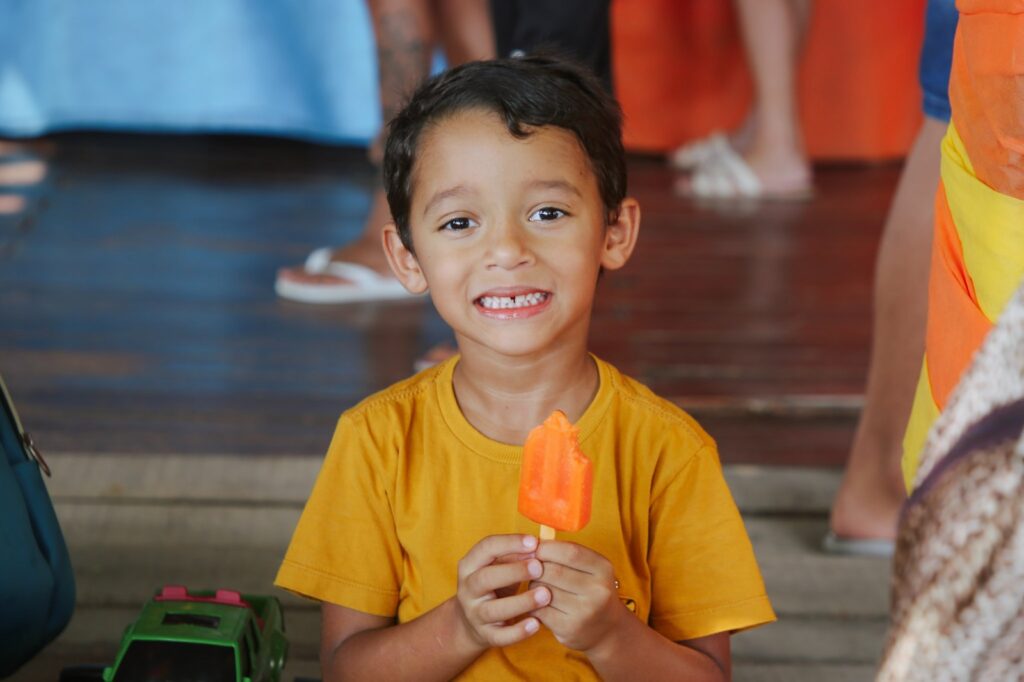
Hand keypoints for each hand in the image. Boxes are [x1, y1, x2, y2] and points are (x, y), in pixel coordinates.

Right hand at [454, 534, 551, 649]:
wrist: (472, 621)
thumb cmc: (494, 584)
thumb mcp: (498, 565)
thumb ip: (514, 555)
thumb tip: (537, 546)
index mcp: (469, 565)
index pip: (486, 548)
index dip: (510, 543)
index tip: (534, 542)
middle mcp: (468, 590)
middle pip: (485, 578)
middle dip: (514, 571)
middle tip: (539, 567)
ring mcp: (475, 614)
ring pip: (494, 609)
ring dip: (521, 601)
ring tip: (545, 595)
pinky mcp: (486, 635)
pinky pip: (501, 636)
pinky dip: (519, 631)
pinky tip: (536, 623)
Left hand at [530, 541, 625, 650]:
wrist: (607, 629)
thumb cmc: (591, 590)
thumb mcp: (591, 568)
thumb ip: (567, 553)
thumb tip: (532, 544)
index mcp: (603, 569)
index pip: (570, 552)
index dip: (547, 548)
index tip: (535, 548)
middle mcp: (598, 591)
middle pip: (554, 571)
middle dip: (536, 568)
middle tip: (531, 569)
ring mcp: (584, 612)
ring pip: (543, 590)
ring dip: (533, 586)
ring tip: (537, 586)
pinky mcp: (569, 629)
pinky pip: (540, 610)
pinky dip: (533, 604)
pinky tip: (537, 602)